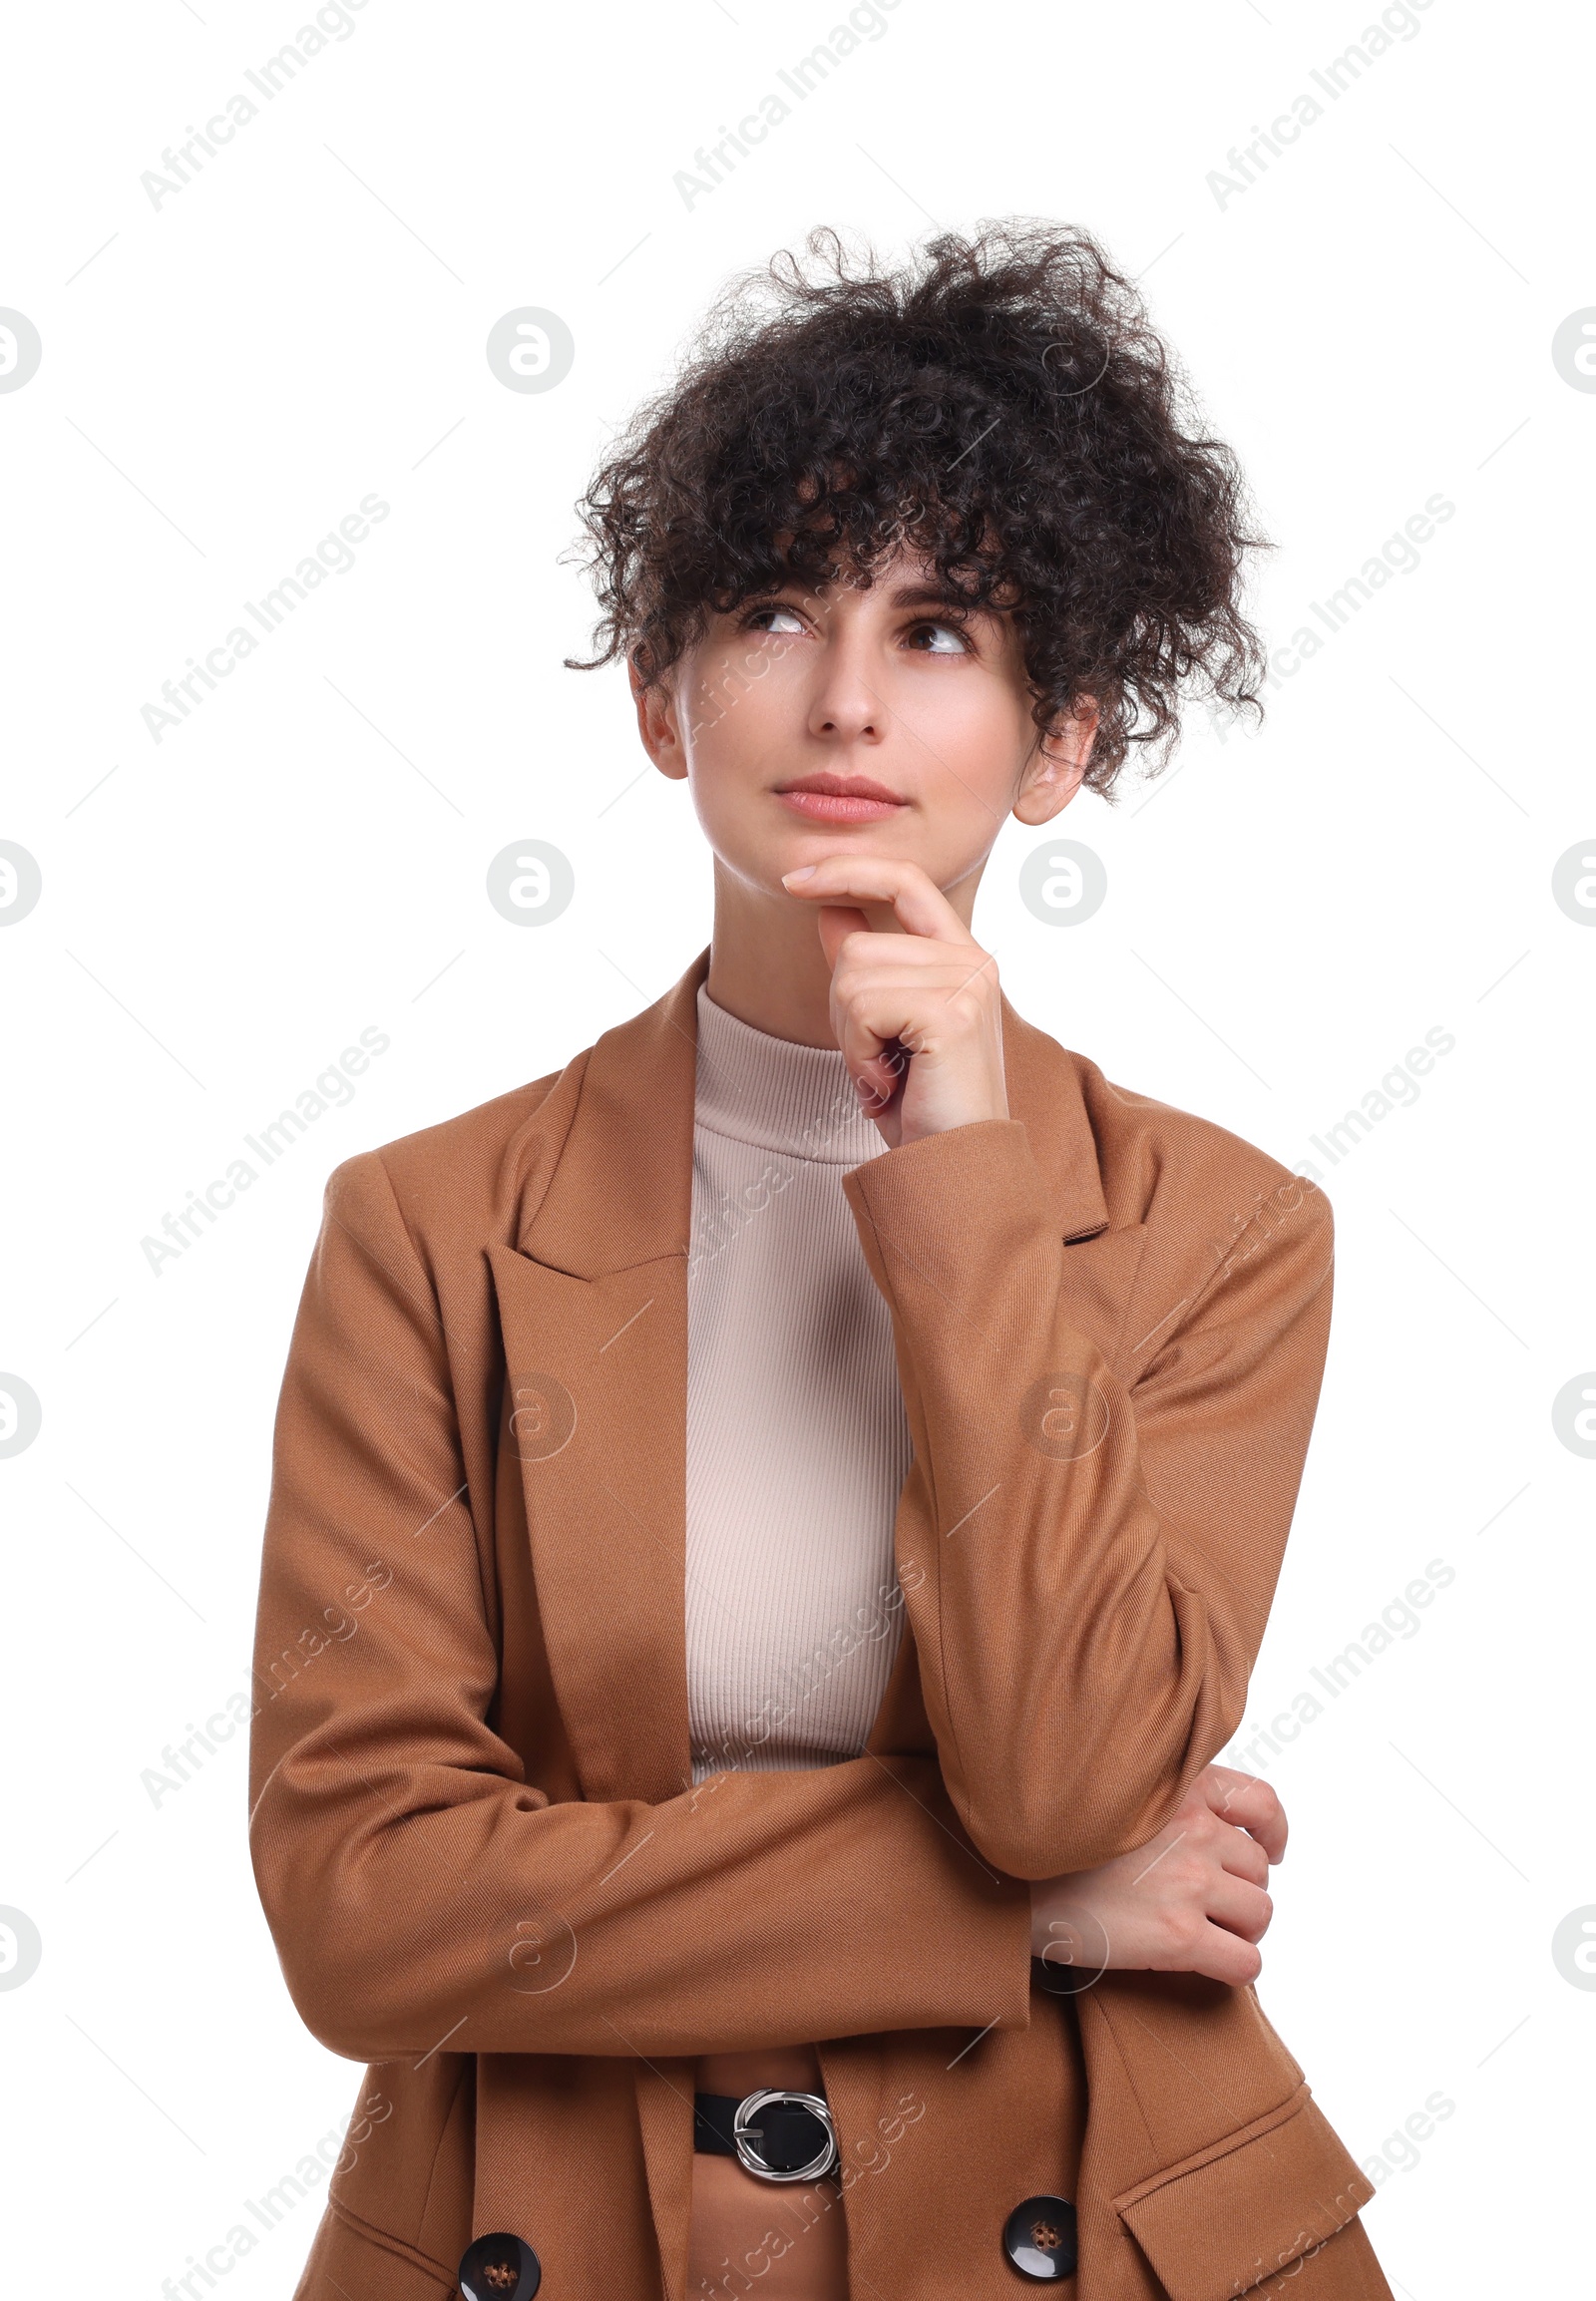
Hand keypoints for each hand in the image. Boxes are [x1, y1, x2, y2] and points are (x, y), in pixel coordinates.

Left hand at [779, 856, 1006, 1147]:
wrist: (952, 1168)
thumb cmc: (921, 1106)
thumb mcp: (880, 1027)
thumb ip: (864, 966)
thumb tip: (828, 911)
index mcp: (961, 956)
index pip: (905, 879)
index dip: (848, 870)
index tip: (794, 880)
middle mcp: (973, 960)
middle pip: (857, 947)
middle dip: (842, 1010)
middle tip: (876, 1062)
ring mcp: (967, 982)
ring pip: (853, 975)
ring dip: (850, 1037)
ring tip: (886, 1074)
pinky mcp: (952, 1011)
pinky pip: (862, 1005)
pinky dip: (859, 1051)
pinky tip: (889, 1083)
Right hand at [1027, 1767, 1285, 1988]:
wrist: (1004, 1881)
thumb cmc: (1046, 1841)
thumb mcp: (1107, 1793)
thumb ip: (1157, 1796)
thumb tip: (1196, 1824)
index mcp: (1176, 1786)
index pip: (1259, 1801)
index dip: (1271, 1833)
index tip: (1267, 1850)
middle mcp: (1192, 1828)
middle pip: (1258, 1868)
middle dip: (1240, 1889)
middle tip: (1209, 1905)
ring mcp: (1189, 1882)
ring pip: (1259, 1913)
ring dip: (1240, 1929)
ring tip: (1208, 1936)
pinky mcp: (1179, 1937)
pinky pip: (1245, 1963)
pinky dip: (1236, 1969)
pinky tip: (1210, 1967)